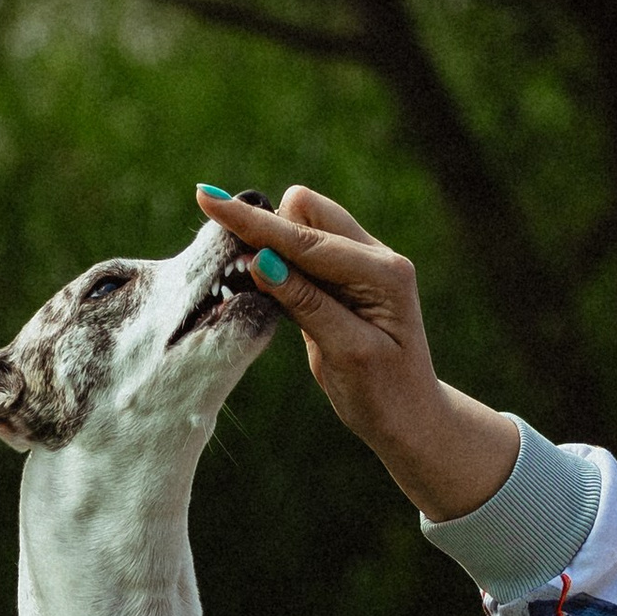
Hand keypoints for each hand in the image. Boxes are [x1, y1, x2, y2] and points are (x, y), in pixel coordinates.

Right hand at [195, 185, 519, 519]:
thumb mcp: (346, 354)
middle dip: (267, 227)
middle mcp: (376, 257)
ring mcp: (361, 264)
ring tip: (257, 288)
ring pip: (302, 225)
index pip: (306, 240)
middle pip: (306, 212)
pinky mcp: (342, 278)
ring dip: (271, 244)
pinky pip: (302, 251)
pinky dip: (279, 262)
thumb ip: (307, 304)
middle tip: (240, 269)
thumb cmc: (384, 394)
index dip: (254, 224)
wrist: (409, 418)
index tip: (207, 197)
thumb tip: (259, 259)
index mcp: (383, 273)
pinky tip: (266, 285)